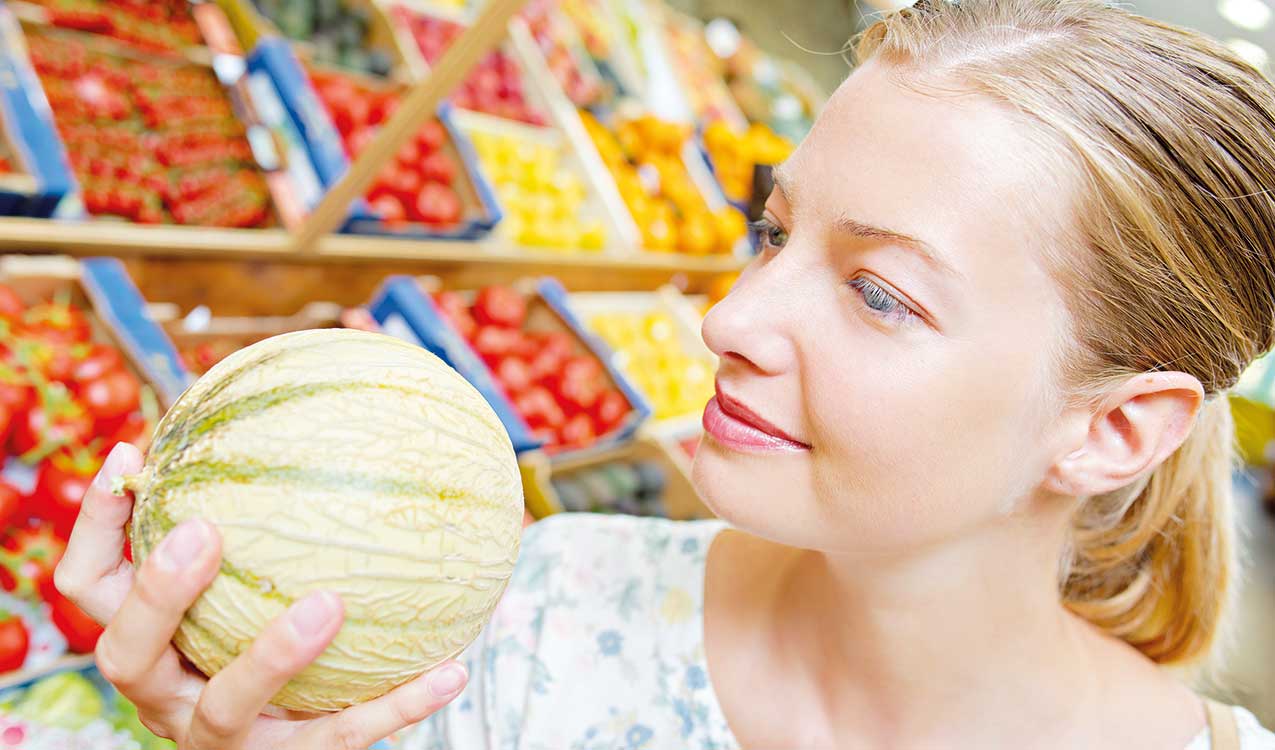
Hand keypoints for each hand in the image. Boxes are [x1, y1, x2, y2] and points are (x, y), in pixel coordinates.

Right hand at [55, 443, 468, 749]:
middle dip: (160, 591)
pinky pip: (341, 736)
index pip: (88, 584)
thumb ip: (251, 514)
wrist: (297, 741)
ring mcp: (219, 738)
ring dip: (273, 655)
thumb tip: (300, 395)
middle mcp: (165, 693)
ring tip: (328, 606)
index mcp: (145, 639)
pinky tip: (452, 669)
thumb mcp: (238, 581)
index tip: (130, 457)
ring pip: (227, 706)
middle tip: (203, 531)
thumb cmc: (259, 632)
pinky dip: (397, 705)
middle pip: (128, 650)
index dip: (96, 526)